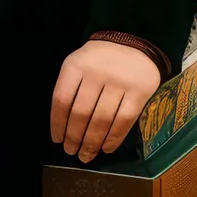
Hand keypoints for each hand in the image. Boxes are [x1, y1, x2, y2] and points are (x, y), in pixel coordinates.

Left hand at [50, 41, 160, 162]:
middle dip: (74, 137)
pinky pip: (124, 121)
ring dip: (92, 143)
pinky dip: (113, 138)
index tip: (57, 139)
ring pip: (102, 120)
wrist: (134, 41)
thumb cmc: (100, 58)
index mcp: (76, 65)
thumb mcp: (78, 63)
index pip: (61, 100)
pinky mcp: (139, 92)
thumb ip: (70, 88)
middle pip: (81, 113)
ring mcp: (119, 83)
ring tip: (86, 155)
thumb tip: (63, 126)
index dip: (58, 123)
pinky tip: (106, 148)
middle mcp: (96, 73)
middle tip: (71, 152)